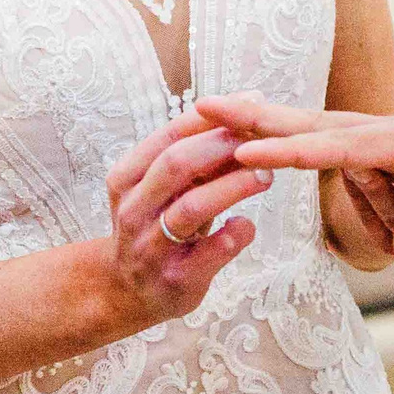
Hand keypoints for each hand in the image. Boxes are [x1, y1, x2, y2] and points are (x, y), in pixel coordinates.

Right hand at [99, 110, 270, 327]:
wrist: (128, 290)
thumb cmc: (155, 226)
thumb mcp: (163, 189)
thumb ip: (195, 160)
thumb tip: (245, 120)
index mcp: (126, 178)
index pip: (168, 136)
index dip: (210, 118)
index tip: (248, 102)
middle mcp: (132, 210)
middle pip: (176, 164)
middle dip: (223, 146)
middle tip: (263, 138)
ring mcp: (150, 247)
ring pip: (192, 206)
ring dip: (234, 186)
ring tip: (266, 175)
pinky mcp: (175, 279)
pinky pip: (211, 251)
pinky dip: (235, 234)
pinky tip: (246, 225)